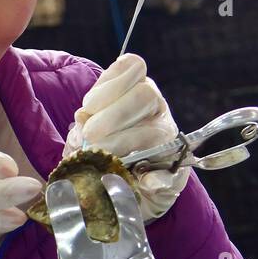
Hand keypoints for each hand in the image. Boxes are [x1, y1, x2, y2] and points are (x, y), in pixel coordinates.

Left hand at [63, 54, 189, 222]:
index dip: (110, 82)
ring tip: (99, 154)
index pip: (132, 67)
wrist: (124, 191)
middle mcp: (156, 109)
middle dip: (113, 113)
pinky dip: (156, 178)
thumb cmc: (103, 152)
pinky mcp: (176, 172)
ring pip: (153, 130)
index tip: (89, 104)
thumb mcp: (88, 133)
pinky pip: (171, 172)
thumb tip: (82, 122)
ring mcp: (169, 139)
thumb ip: (84, 125)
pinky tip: (143, 182)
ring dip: (122, 141)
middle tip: (90, 133)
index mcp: (135, 90)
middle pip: (144, 94)